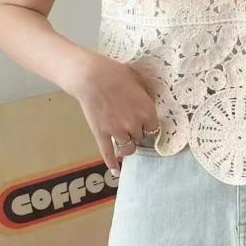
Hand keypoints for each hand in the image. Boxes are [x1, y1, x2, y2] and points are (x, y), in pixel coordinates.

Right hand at [66, 52, 159, 176]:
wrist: (91, 76)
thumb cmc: (116, 74)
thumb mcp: (139, 81)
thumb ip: (146, 96)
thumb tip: (149, 104)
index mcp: (147, 111)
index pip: (155, 128)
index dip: (149, 125)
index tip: (145, 123)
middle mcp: (135, 125)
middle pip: (141, 138)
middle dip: (137, 133)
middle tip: (131, 125)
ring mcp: (117, 132)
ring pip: (128, 148)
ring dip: (128, 145)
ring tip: (125, 140)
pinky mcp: (101, 135)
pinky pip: (108, 154)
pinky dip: (112, 164)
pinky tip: (115, 171)